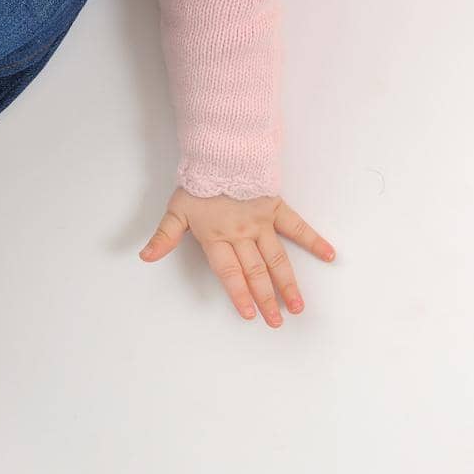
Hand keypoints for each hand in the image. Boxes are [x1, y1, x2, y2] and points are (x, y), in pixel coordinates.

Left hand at [139, 187, 335, 326]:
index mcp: (217, 237)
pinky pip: (297, 226)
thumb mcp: (175, 210)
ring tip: (298, 306)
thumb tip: (145, 257)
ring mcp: (261, 222)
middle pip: (255, 271)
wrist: (220, 151)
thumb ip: (164, 236)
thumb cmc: (198, 182)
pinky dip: (314, 240)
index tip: (250, 315)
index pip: (230, 273)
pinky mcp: (276, 207)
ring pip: (276, 258)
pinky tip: (329, 255)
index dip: (240, 294)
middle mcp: (241, 234)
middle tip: (277, 322)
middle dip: (266, 298)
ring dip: (288, 283)